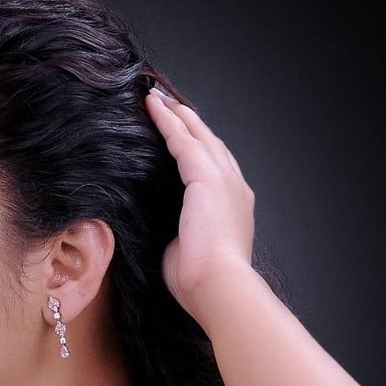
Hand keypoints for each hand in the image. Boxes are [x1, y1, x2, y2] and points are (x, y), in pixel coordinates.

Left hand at [145, 88, 255, 326]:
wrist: (218, 287)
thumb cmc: (200, 282)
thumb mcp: (186, 251)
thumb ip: (177, 233)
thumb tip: (159, 232)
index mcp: (231, 207)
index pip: (212, 168)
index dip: (195, 147)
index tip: (178, 134)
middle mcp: (233, 187)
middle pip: (209, 144)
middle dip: (189, 123)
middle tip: (168, 103)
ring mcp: (224, 180)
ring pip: (197, 136)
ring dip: (177, 115)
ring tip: (157, 98)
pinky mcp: (207, 178)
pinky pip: (183, 140)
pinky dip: (167, 121)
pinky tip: (152, 106)